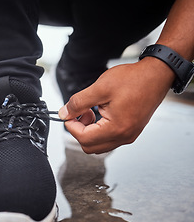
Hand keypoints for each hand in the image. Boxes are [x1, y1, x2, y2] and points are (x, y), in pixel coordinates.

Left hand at [58, 57, 174, 153]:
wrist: (156, 75)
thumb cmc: (133, 79)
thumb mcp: (100, 88)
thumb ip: (78, 103)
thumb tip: (64, 114)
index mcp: (117, 129)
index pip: (84, 139)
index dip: (71, 126)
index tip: (69, 113)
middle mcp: (124, 136)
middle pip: (90, 146)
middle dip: (80, 130)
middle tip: (80, 112)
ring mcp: (129, 135)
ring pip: (99, 144)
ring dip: (89, 130)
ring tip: (91, 110)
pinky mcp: (131, 131)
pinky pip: (108, 138)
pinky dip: (99, 129)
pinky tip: (100, 112)